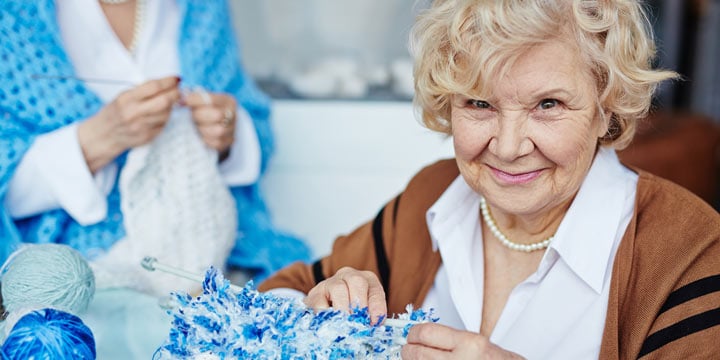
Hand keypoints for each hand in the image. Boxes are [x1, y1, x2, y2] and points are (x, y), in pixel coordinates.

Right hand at [78, 76, 180, 171]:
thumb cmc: (115, 112)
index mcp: (127, 99)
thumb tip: (166, 83)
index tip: (177, 78)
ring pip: (167, 114)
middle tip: (179, 90)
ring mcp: (141, 127)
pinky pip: (163, 125)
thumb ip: (142, 90)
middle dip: (176, 94)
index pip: (153, 87)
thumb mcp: (123, 96)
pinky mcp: (147, 137)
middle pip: (164, 101)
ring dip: (171, 107)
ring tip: (168, 103)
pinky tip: (160, 115)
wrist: (104, 135)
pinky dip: (166, 118)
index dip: (169, 81)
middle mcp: (134, 113)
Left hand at [182, 90, 236, 155]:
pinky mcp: (228, 142)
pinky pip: (215, 143)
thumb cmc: (207, 109)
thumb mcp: (203, 100)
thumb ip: (194, 97)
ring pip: (217, 131)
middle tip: (191, 116)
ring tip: (196, 126)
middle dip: (199, 116)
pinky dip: (205, 139)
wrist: (219, 125)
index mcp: (228, 101)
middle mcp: (233, 115)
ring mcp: (232, 130)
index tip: (182, 102)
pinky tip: (200, 135)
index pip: (211, 99)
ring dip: (202, 129)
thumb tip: (180, 99)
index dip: (194, 100)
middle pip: (217, 115)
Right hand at [304, 267, 386, 324]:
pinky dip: (326, 315)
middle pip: (357, 282)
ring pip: (338, 288)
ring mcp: (330, 282)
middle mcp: (349, 276)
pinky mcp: (314, 293)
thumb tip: (372, 329)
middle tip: (358, 323)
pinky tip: (330, 324)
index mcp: (367, 280)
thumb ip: (369, 319)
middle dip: (359, 305)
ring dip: (343, 309)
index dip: (376, 308)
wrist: (324, 311)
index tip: (374, 324)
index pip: (375, 291)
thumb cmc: (351, 314)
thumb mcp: (364, 314)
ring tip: (345, 325)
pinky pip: (320, 302)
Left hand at [402, 323, 524, 358]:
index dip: (413, 334)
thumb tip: (417, 336)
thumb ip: (446, 339)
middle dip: (408, 351)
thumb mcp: (473, 342)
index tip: (411, 336)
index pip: (425, 332)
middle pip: (417, 353)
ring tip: (420, 359)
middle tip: (408, 350)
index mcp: (468, 343)